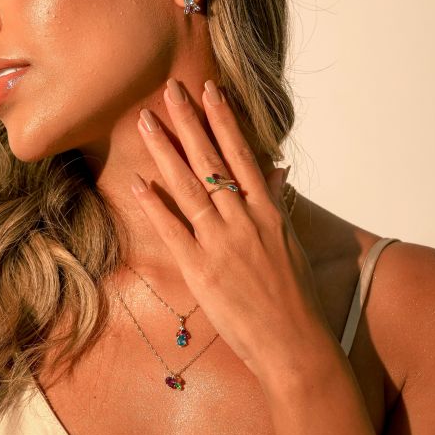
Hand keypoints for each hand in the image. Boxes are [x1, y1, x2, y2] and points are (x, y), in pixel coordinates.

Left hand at [131, 78, 333, 384]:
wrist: (296, 345)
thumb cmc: (297, 294)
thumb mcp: (291, 242)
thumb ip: (278, 202)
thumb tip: (277, 170)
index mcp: (267, 211)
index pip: (242, 154)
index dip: (224, 120)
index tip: (210, 90)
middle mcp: (243, 219)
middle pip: (210, 161)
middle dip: (189, 122)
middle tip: (169, 90)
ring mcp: (220, 243)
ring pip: (188, 187)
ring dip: (165, 152)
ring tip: (146, 122)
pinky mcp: (200, 270)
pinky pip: (173, 231)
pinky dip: (155, 206)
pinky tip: (138, 183)